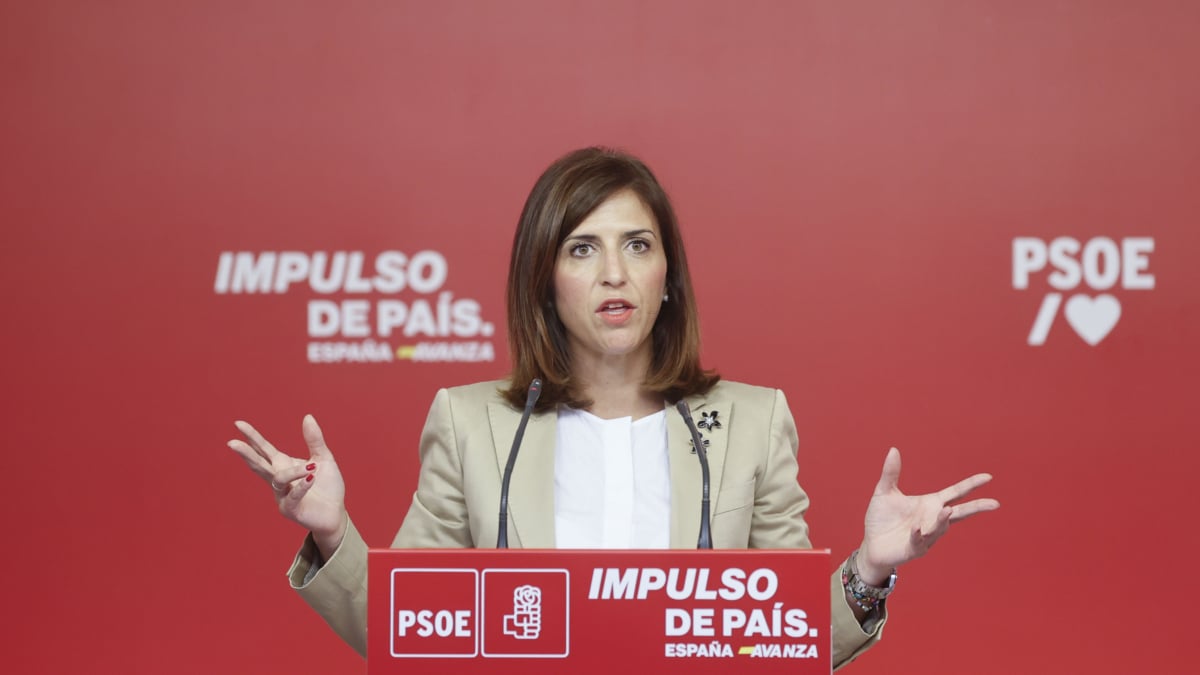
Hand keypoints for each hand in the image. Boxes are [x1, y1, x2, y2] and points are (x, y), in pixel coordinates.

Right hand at [228, 414, 347, 556]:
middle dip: (246, 454)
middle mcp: (279, 480)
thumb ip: (314, 440)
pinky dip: (301, 486)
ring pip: (278, 480)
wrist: (335, 513)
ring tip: (310, 467)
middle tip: (232, 443)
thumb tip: (307, 416)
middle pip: (259, 465)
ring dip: (292, 472)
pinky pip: (293, 496)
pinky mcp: (291, 510)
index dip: (252, 437)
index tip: (238, 424)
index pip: (264, 449)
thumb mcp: (323, 458)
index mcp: (283, 465)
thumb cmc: (327, 487)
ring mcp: (282, 496)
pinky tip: (311, 478)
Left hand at [857, 447, 998, 583]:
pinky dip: (919, 535)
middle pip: (960, 513)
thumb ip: (891, 473)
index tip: (988, 477)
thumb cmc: (881, 519)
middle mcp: (933, 519)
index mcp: (930, 504)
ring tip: (947, 509)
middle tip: (995, 503)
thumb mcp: (885, 492)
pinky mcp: (914, 549)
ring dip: (944, 519)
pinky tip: (916, 528)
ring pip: (940, 527)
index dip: (971, 485)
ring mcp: (926, 536)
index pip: (955, 493)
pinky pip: (919, 541)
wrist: (871, 544)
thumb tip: (894, 449)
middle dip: (976, 507)